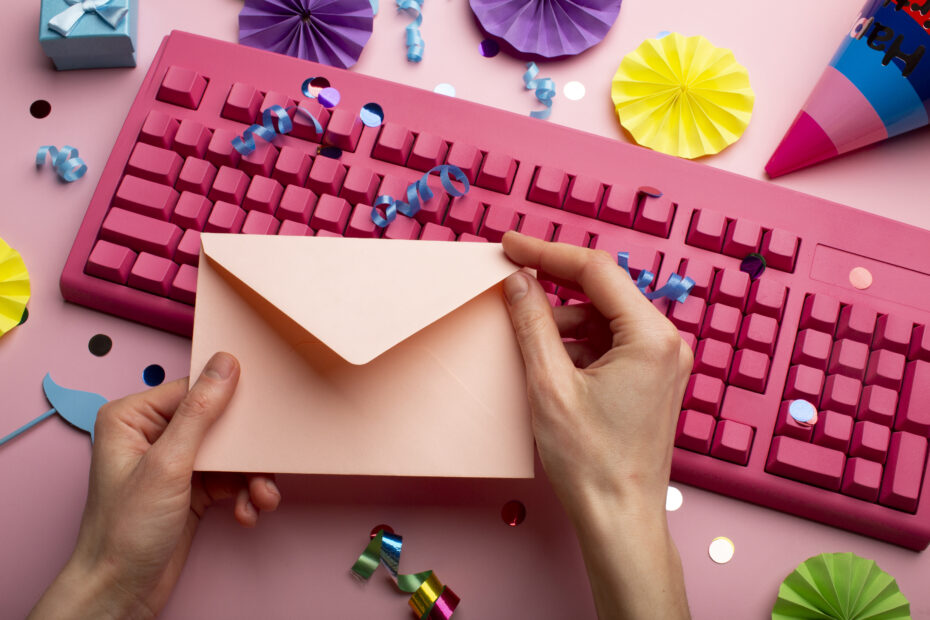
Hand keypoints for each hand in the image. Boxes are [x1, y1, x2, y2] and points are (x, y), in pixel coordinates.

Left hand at [30, 353, 280, 619]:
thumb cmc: (123, 532)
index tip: (260, 406)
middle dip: (247, 449)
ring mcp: (174, 463)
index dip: (230, 397)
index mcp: (133, 417)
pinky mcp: (191, 488)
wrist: (121, 591)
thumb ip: (199, 412)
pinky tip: (248, 512)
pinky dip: (245, 495)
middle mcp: (153, 435)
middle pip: (218, 422)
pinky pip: (231, 479)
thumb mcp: (168, 465)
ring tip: (262, 496)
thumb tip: (224, 365)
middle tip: (267, 461)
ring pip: (230, 453)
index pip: (193, 389)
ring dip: (252, 477)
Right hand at [501, 232, 690, 618]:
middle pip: (601, 292)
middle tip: (511, 281)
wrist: (619, 518)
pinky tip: (550, 363)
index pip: (595, 270)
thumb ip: (532, 323)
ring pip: (602, 318)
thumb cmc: (591, 462)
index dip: (547, 252)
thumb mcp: (549, 385)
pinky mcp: (650, 379)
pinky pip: (609, 343)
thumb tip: (519, 280)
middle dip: (554, 287)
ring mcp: (662, 362)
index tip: (510, 244)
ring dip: (563, 322)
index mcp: (651, 337)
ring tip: (529, 344)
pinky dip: (577, 345)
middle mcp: (666, 343)